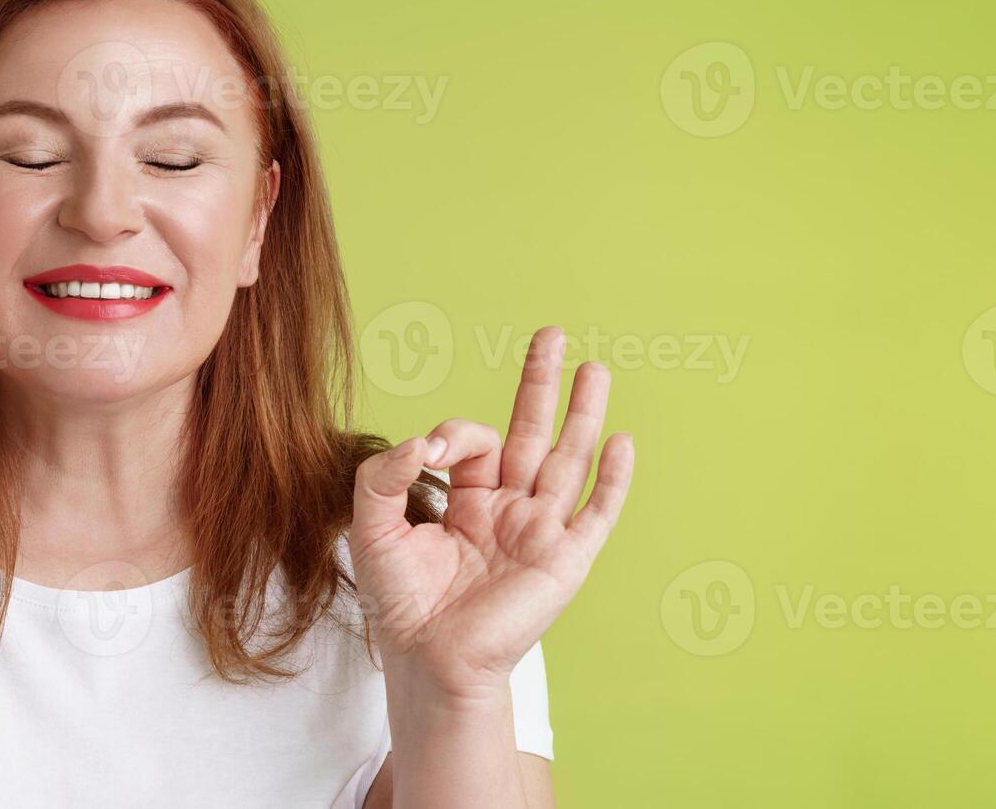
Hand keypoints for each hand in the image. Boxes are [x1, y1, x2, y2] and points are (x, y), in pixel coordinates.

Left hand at [348, 325, 636, 699]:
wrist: (429, 661)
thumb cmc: (401, 603)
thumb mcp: (374, 528)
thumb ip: (386, 476)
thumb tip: (421, 442)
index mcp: (468, 500)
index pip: (474, 442)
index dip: (454, 434)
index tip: (429, 453)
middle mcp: (509, 509)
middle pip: (532, 432)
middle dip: (541, 384)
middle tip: (552, 333)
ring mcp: (541, 531)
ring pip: (569, 459)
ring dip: (584, 414)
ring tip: (595, 368)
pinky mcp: (565, 559)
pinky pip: (596, 512)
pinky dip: (611, 478)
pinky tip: (621, 440)